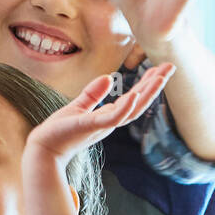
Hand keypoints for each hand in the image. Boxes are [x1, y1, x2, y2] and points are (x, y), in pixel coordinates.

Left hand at [23, 64, 174, 172]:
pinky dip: (124, 107)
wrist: (43, 147)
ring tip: (160, 78)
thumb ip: (93, 93)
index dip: (148, 84)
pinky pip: (112, 118)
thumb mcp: (79, 106)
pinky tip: (134, 94)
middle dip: (155, 85)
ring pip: (131, 110)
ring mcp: (102, 125)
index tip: (161, 69)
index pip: (134, 98)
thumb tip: (109, 77)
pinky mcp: (90, 127)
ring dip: (146, 94)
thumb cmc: (60, 129)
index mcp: (109, 115)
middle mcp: (110, 121)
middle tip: (170, 67)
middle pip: (139, 102)